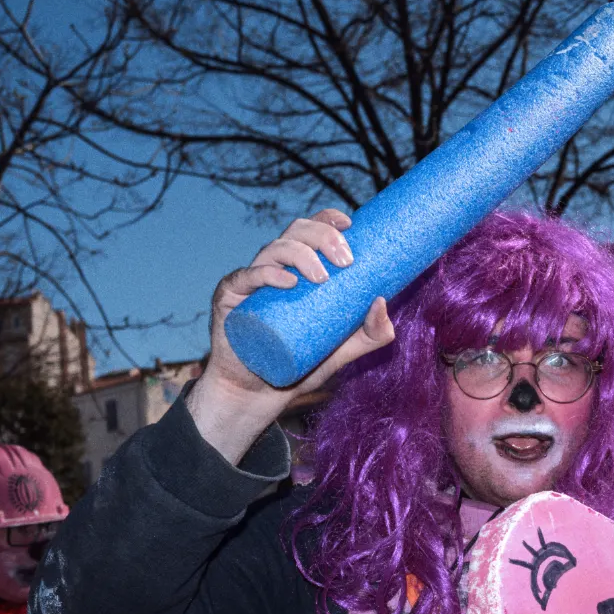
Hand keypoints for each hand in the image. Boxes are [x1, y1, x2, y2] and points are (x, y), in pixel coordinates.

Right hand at [189, 208, 395, 462]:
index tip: (350, 224)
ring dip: (301, 255)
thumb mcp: (344, 351)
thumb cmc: (300, 365)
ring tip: (322, 278)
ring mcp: (251, 281)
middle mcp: (274, 268)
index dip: (328, 219)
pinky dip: (267, 274)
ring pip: (273, 250)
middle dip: (323, 236)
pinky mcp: (230, 298)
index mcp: (298, 268)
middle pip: (295, 233)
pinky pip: (246, 277)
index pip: (311, 230)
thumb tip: (383, 302)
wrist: (259, 394)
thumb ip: (371, 334)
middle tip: (346, 260)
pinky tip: (287, 281)